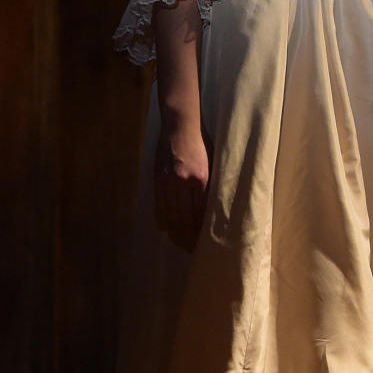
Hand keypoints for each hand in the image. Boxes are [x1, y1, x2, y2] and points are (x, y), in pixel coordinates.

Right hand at [154, 120, 209, 249]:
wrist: (180, 125)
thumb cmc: (202, 143)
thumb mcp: (213, 163)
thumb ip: (212, 184)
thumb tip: (215, 207)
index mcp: (202, 178)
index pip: (202, 212)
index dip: (203, 229)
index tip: (207, 240)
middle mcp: (184, 181)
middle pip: (185, 217)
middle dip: (189, 235)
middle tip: (193, 246)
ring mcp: (168, 180)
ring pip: (170, 214)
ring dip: (175, 230)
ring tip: (180, 240)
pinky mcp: (157, 178)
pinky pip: (159, 204)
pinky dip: (163, 218)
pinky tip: (167, 226)